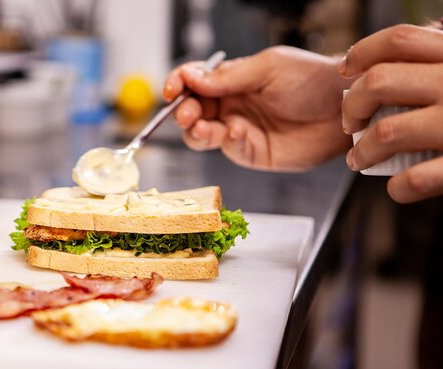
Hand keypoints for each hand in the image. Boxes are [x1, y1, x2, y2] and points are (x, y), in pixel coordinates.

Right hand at [163, 46, 351, 170]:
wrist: (344, 108)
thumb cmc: (311, 79)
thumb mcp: (268, 68)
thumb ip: (229, 77)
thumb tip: (192, 79)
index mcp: (231, 80)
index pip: (193, 81)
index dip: (178, 84)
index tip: (172, 89)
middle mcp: (230, 105)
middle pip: (191, 110)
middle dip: (182, 112)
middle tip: (185, 113)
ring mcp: (238, 129)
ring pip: (201, 134)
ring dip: (195, 131)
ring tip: (201, 126)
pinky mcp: (251, 152)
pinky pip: (228, 149)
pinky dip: (227, 141)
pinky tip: (238, 131)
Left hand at [341, 24, 442, 202]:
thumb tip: (415, 42)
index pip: (398, 41)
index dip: (362, 53)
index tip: (345, 69)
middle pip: (378, 83)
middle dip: (351, 105)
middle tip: (349, 122)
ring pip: (385, 133)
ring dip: (362, 151)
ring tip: (358, 159)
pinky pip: (415, 179)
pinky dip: (397, 186)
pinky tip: (396, 185)